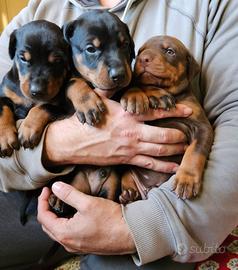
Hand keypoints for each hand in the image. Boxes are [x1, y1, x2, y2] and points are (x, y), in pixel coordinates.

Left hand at [37, 182, 135, 254]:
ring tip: (60, 203)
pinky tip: (72, 214)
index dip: (43, 200)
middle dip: (47, 209)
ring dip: (55, 216)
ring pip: (57, 231)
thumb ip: (69, 194)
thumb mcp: (88, 203)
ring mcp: (77, 246)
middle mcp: (68, 243)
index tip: (47, 190)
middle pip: (48, 225)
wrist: (130, 234)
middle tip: (51, 195)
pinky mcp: (85, 245)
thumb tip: (55, 187)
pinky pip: (68, 234)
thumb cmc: (111, 220)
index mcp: (65, 233)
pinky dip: (64, 223)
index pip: (43, 217)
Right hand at [43, 98, 191, 172]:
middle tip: (190, 134)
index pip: (156, 111)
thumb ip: (109, 89)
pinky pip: (149, 164)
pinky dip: (163, 167)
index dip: (175, 110)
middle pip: (164, 134)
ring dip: (175, 150)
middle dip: (179, 135)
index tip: (189, 110)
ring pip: (159, 150)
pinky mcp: (125, 160)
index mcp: (126, 114)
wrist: (71, 142)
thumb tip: (114, 76)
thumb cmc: (85, 120)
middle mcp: (132, 131)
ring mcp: (130, 148)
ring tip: (186, 148)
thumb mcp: (97, 100)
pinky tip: (174, 167)